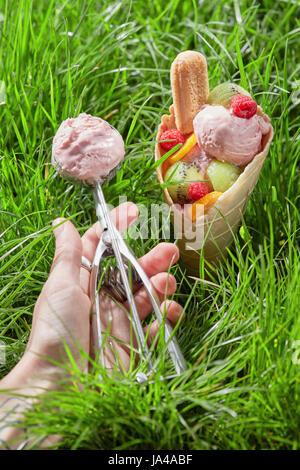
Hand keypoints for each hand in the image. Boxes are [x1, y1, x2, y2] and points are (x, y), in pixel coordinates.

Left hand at [25, 202, 182, 376]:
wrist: (61, 387)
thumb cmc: (55, 333)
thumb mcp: (59, 288)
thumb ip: (67, 255)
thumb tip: (61, 222)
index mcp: (81, 282)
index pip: (99, 247)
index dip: (115, 228)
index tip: (132, 211)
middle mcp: (102, 298)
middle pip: (131, 269)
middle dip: (150, 257)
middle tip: (168, 249)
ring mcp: (120, 320)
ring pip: (148, 293)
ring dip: (162, 283)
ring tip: (168, 281)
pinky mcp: (134, 342)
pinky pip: (157, 324)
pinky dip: (168, 315)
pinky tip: (169, 310)